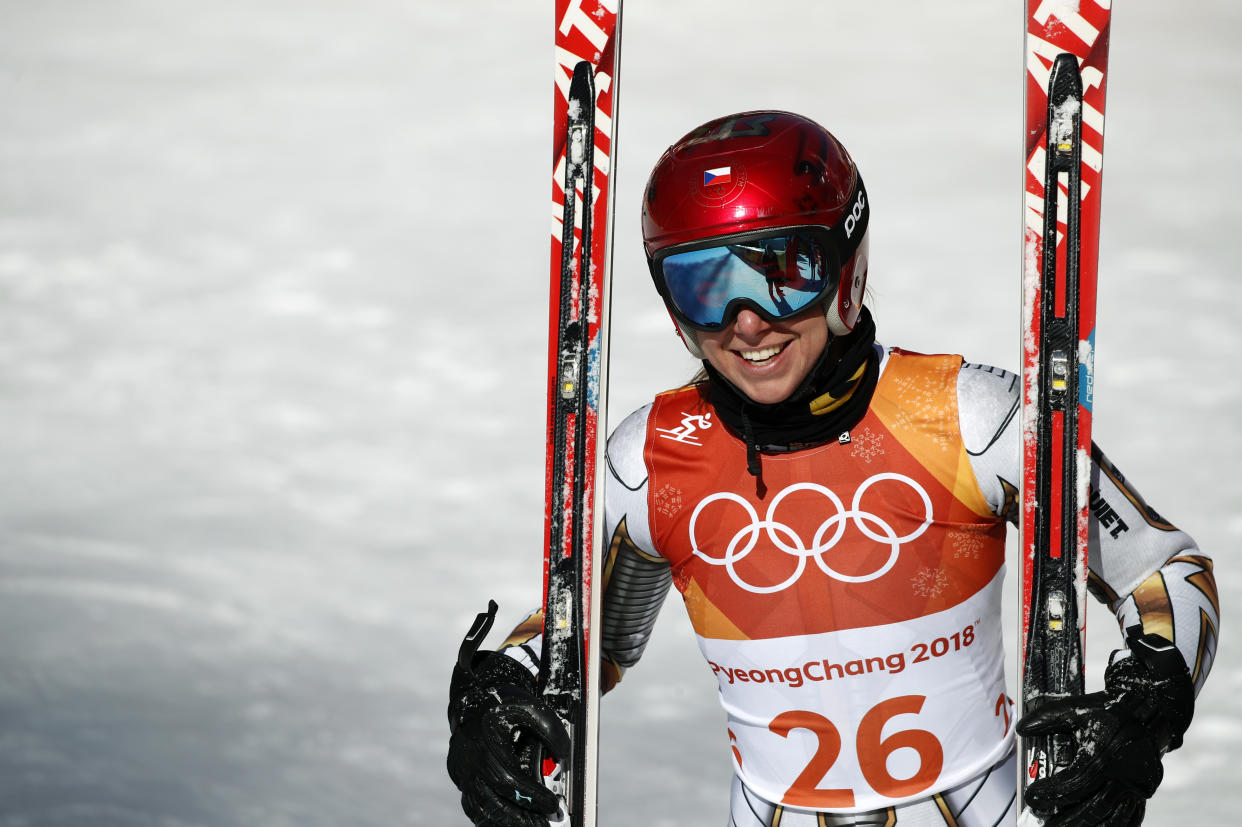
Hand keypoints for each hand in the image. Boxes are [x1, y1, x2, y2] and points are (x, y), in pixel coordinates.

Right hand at [447, 601, 569, 826]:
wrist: (473, 695)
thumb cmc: (504, 702)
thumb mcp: (532, 707)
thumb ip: (552, 731)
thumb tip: (565, 759)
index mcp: (485, 743)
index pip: (509, 780)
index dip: (532, 797)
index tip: (554, 806)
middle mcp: (469, 761)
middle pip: (493, 801)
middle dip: (521, 818)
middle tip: (545, 825)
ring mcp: (461, 772)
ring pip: (481, 808)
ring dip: (506, 821)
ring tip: (532, 826)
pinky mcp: (459, 778)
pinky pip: (473, 805)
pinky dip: (491, 816)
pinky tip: (511, 820)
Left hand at [1017, 629, 1193, 825]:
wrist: (1146, 711)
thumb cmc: (1109, 712)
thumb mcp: (1074, 708)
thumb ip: (1046, 719)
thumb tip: (1022, 728)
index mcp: (1102, 755)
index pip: (1072, 784)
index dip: (1050, 793)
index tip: (1032, 797)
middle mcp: (1121, 775)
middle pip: (1094, 808)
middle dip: (1068, 821)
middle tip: (1047, 824)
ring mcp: (1136, 786)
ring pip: (1114, 818)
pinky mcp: (1144, 791)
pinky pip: (1132, 817)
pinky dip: (1115, 826)